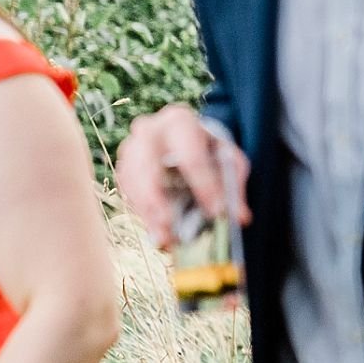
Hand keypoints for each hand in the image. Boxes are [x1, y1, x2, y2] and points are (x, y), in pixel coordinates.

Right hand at [116, 104, 249, 248]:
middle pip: (148, 166)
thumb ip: (233, 185)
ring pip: (132, 182)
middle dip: (159, 200)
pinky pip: (126, 192)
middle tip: (171, 227)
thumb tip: (240, 218)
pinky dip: (141, 214)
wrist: (185, 141)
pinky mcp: (123, 168)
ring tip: (165, 240)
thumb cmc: (210, 151)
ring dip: (147, 214)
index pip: (191, 156)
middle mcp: (149, 131)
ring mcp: (130, 148)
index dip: (204, 186)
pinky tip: (156, 231)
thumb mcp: (228, 161)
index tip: (216, 212)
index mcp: (180, 122)